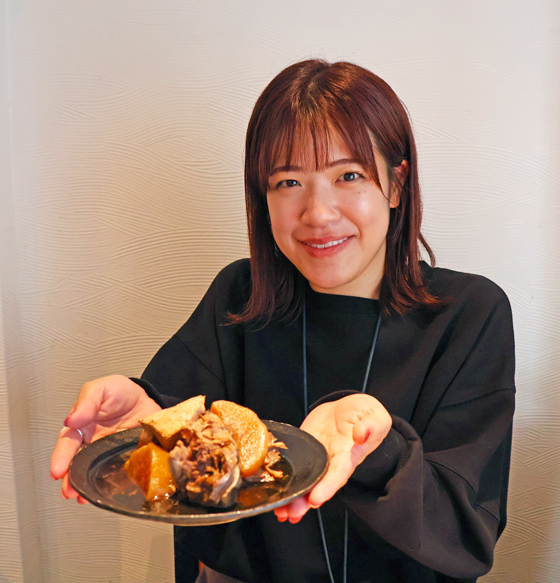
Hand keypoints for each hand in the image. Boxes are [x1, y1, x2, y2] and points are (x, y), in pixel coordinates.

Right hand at [50, 375, 160, 502]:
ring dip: (85, 486)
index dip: (61, 457)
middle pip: (76, 463)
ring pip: (92, 472)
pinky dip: (109, 484)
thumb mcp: (103, 388)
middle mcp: (92, 442)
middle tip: (68, 490)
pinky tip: (105, 492)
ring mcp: (107, 453)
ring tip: (81, 496)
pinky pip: (115, 473)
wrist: (149, 398)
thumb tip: (72, 419)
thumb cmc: (122, 392)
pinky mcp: (123, 459)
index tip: (58, 470)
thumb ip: (87, 402)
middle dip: (70, 479)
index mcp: (82, 425)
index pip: (68, 442)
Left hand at [274, 393, 391, 523]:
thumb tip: (360, 434)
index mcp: (350, 455)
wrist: (351, 407)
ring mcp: (317, 456)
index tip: (316, 499)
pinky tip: (275, 495)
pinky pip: (294, 465)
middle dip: (305, 501)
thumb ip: (370, 426)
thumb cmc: (366, 414)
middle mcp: (332, 460)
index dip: (327, 487)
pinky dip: (284, 479)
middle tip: (291, 513)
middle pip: (318, 485)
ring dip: (293, 497)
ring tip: (280, 512)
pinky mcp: (305, 447)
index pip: (338, 474)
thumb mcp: (376, 416)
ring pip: (305, 480)